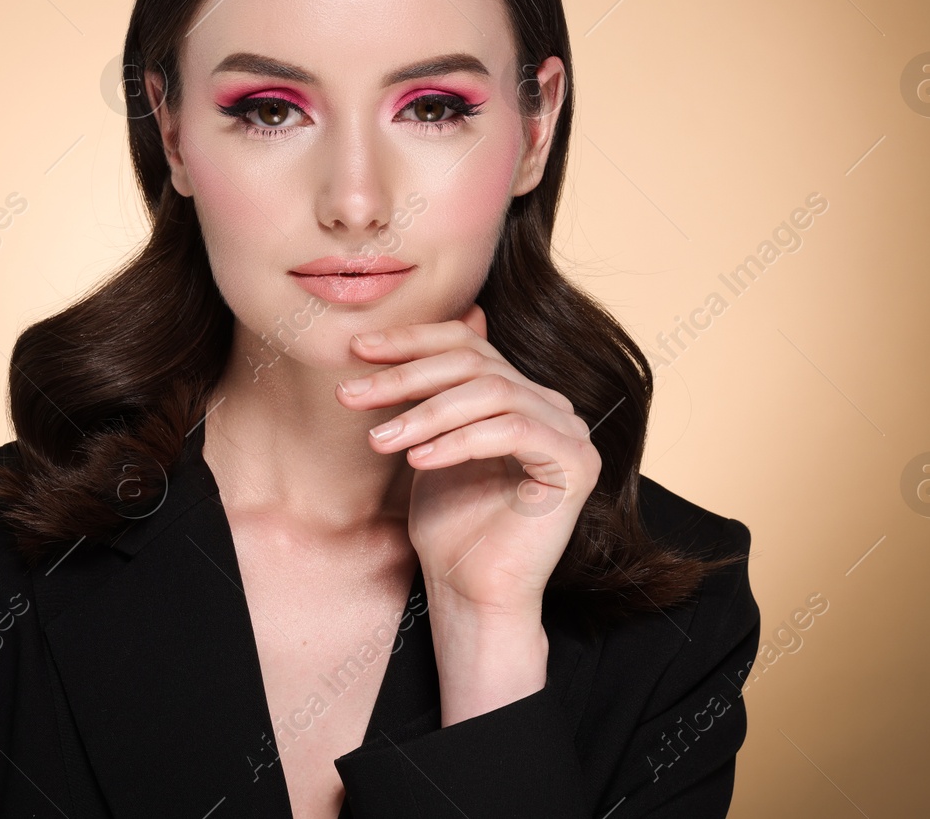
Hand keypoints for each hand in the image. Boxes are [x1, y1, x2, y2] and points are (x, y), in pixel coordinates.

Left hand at [335, 303, 600, 621]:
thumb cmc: (449, 525)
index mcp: (521, 395)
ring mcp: (570, 433)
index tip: (357, 350)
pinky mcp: (577, 464)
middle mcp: (552, 406)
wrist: (472, 593)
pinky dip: (459, 441)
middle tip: (352, 394)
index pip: (467, 345)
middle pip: (475, 364)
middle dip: (406, 376)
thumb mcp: (429, 443)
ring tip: (379, 440)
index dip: (411, 341)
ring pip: (493, 392)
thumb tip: (414, 334)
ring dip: (426, 412)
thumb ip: (430, 392)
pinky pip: (513, 431)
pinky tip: (418, 459)